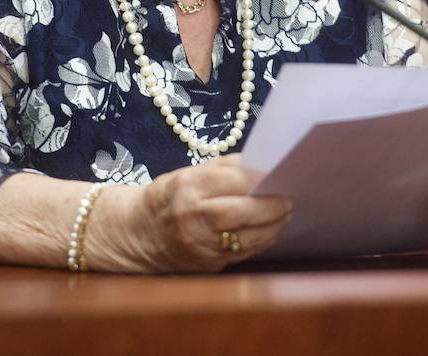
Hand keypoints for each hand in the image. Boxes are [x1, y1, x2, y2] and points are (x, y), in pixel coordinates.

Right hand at [95, 155, 291, 271]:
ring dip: (273, 225)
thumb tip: (262, 164)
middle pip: (241, 212)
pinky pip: (244, 253)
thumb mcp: (189, 173)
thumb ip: (225, 168)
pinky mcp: (208, 264)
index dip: (259, 178)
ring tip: (284, 213)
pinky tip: (270, 229)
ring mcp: (200, 246)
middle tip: (287, 198)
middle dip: (270, 206)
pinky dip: (262, 240)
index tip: (278, 173)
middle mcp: (192, 219)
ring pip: (248, 238)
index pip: (232, 181)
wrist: (140, 234)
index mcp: (187, 188)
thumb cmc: (168, 197)